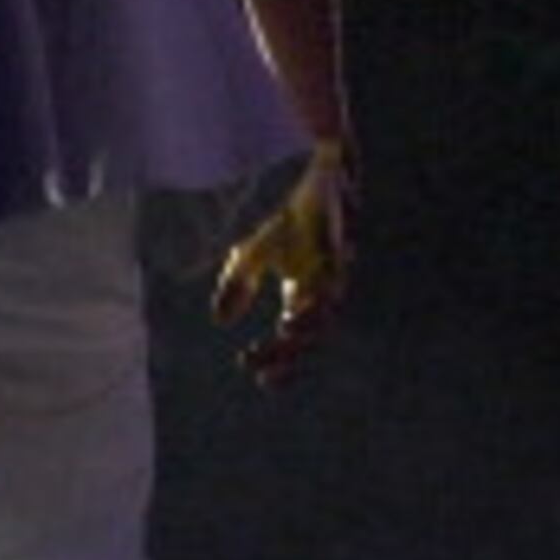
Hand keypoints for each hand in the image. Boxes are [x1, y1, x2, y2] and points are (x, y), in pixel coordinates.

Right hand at [211, 139, 353, 387]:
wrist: (320, 178)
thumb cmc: (293, 221)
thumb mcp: (253, 254)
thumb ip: (238, 286)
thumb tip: (220, 320)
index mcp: (307, 294)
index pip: (297, 339)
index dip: (281, 361)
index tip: (260, 381)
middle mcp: (325, 288)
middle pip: (312, 332)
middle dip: (286, 351)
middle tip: (257, 366)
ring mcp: (335, 269)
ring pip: (327, 309)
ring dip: (306, 327)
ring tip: (283, 335)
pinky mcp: (338, 244)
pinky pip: (331, 275)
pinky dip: (314, 295)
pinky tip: (296, 305)